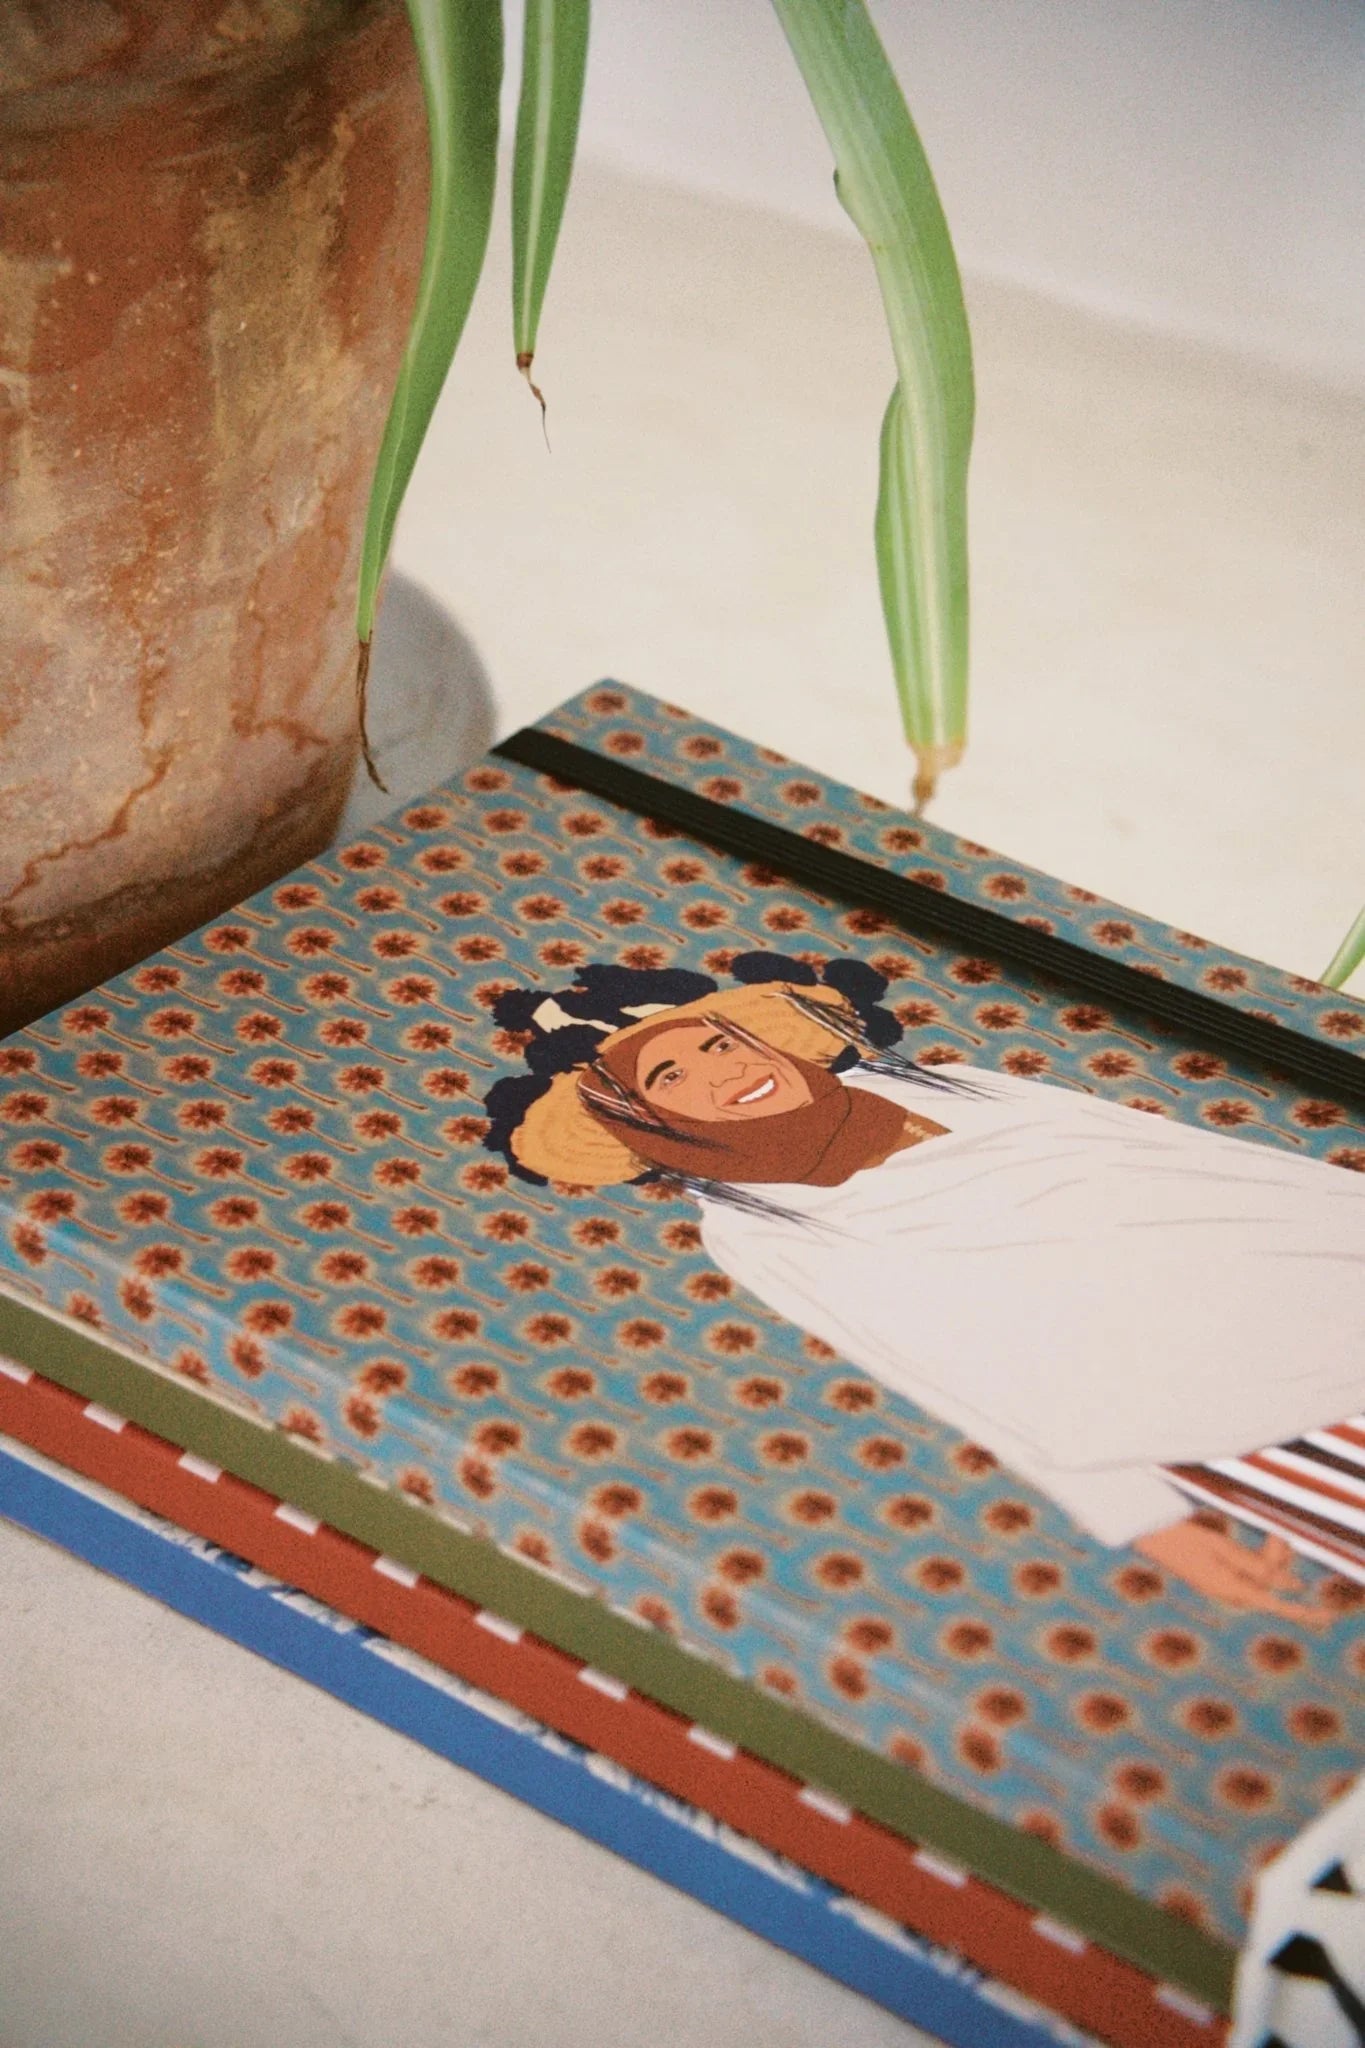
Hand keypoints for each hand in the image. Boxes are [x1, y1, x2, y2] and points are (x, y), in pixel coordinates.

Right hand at [1133, 1519, 1335, 1624]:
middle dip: (1283, 1564)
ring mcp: (1224, 1586)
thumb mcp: (1222, 1548)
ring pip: (1262, 1578)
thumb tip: (1293, 1585)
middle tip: (1282, 1535)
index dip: (1304, 1612)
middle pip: (1270, 1585)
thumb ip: (1257, 1566)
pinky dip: (1260, 1559)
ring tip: (1276, 1534)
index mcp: (1231, 1590)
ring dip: (1273, 1559)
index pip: (1276, 1604)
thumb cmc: (1181, 1538)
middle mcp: (1230, 1593)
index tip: (1326, 1618)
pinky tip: (1267, 1542)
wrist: (1147, 1536)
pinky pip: (1250, 1573)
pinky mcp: (1219, 1577)